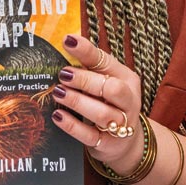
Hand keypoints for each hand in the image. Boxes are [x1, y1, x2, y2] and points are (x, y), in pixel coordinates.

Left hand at [51, 34, 145, 175]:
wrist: (126, 142)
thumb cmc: (110, 104)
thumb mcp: (105, 82)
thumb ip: (89, 68)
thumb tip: (63, 46)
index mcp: (126, 78)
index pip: (106, 62)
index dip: (87, 51)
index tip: (67, 41)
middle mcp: (128, 100)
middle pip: (111, 88)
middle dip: (85, 80)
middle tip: (63, 75)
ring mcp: (121, 124)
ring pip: (102, 113)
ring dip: (78, 101)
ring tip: (58, 93)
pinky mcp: (108, 143)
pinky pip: (90, 135)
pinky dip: (72, 125)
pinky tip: (57, 116)